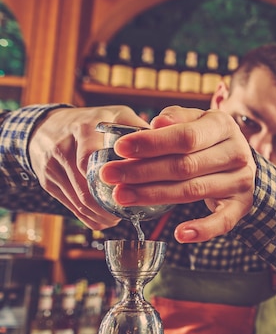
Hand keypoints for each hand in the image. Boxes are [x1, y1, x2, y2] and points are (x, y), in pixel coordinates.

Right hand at [29, 105, 146, 229]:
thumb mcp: (116, 114)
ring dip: (101, 215)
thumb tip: (169, 144)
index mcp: (82, 130)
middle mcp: (63, 148)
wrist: (47, 125)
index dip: (114, 182)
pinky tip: (105, 219)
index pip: (93, 161)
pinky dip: (89, 217)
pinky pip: (70, 207)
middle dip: (110, 206)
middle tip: (130, 211)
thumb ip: (139, 127)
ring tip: (119, 218)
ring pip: (78, 202)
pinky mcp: (47, 183)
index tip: (133, 191)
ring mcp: (51, 167)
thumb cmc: (92, 121)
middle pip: (86, 189)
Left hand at [99, 106, 255, 242]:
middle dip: (142, 171)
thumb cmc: (209, 139)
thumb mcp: (195, 121)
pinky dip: (202, 230)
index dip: (151, 143)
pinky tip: (179, 234)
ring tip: (122, 196)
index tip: (120, 148)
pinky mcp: (241, 206)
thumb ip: (175, 119)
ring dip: (154, 196)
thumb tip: (155, 124)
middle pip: (185, 166)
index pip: (185, 137)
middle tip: (110, 175)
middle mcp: (236, 153)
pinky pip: (222, 222)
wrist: (242, 162)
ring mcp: (240, 181)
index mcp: (223, 126)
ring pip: (193, 191)